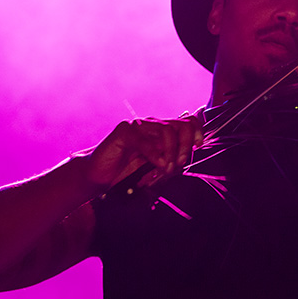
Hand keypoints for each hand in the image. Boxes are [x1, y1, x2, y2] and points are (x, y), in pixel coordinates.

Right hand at [86, 115, 203, 189]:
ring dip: (171, 151)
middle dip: (185, 145)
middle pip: (181, 125)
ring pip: (166, 130)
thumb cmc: (127, 172)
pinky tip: (157, 165)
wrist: (99, 176)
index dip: (197, 132)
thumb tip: (188, 159)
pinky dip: (154, 154)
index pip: (187, 122)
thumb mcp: (156, 168)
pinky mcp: (124, 132)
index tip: (198, 146)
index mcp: (162, 132)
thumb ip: (171, 161)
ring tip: (167, 168)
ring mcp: (138, 127)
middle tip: (181, 163)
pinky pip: (144, 140)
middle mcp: (152, 125)